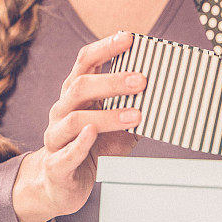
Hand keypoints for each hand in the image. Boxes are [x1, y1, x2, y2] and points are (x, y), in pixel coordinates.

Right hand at [12, 31, 145, 221]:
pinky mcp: (57, 164)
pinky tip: (94, 135)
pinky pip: (67, 152)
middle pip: (81, 86)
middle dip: (113, 81)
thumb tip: (165, 95)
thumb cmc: (94, 148)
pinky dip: (81, 143)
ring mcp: (56, 136)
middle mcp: (62, 109)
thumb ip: (135, 108)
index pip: (85, 61)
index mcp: (76, 93)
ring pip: (76, 119)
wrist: (63, 184)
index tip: (128, 38)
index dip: (105, 47)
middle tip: (141, 80)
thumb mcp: (118, 125)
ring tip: (134, 115)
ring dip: (108, 116)